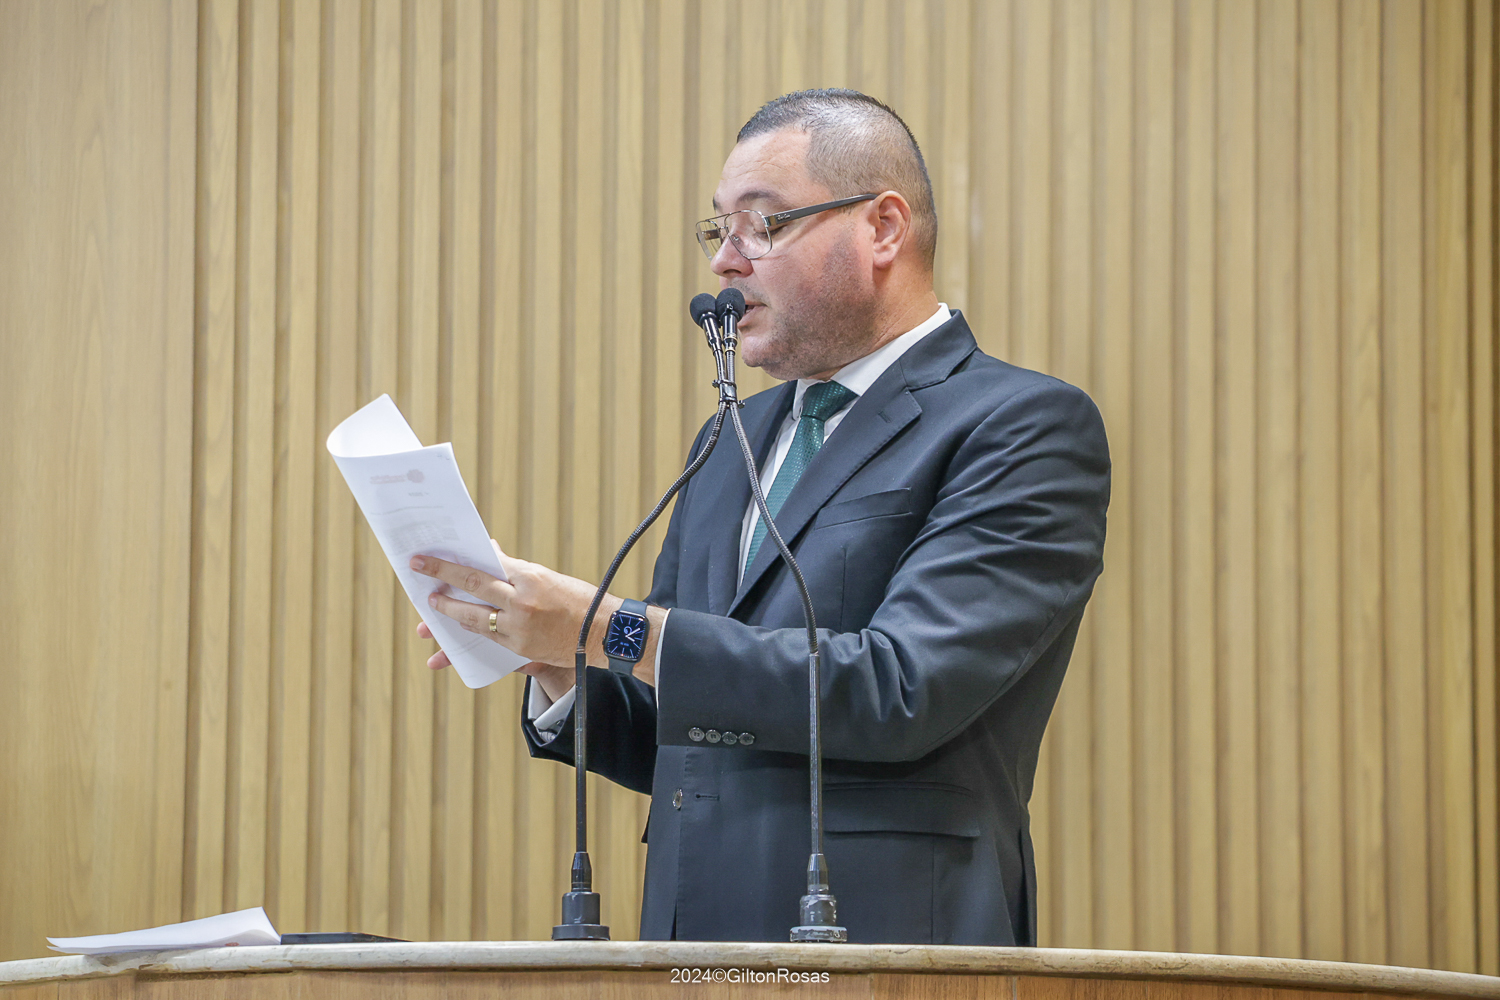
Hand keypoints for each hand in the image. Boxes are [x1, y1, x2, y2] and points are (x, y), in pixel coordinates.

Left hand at [409, 545, 640, 691]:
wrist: (604, 635)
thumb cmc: (581, 600)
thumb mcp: (550, 578)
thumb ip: (518, 570)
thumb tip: (491, 553)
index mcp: (532, 577)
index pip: (488, 563)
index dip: (461, 559)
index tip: (439, 553)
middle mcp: (522, 601)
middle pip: (474, 585)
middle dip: (443, 575)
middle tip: (419, 566)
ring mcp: (518, 627)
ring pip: (474, 617)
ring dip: (448, 611)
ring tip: (432, 604)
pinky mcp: (519, 648)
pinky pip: (486, 638)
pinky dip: (470, 631)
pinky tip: (456, 626)